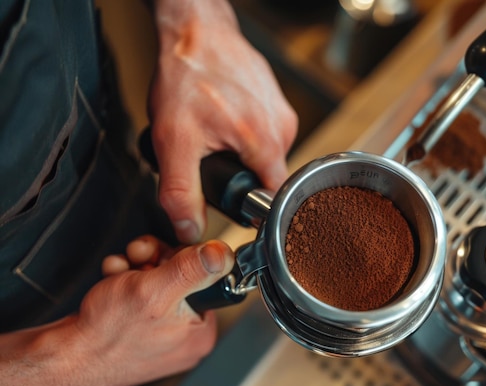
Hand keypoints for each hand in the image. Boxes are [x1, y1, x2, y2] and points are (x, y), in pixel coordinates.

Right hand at [0, 238, 234, 385]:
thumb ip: (193, 268)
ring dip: (137, 268)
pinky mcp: (140, 330)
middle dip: (156, 262)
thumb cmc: (107, 335)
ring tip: (120, 273)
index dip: (187, 260)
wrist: (66, 356)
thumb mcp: (156, 289)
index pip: (210, 279)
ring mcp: (162, 334)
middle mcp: (186, 336)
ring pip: (159, 280)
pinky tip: (112, 281)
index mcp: (201, 332)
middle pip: (183, 277)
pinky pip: (142, 293)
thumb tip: (222, 253)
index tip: (168, 257)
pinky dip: (125, 281)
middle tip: (138, 262)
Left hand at [148, 0, 297, 243]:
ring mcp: (282, 112)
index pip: (272, 200)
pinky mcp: (276, 100)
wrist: (195, 30)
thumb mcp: (175, 140)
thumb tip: (189, 229)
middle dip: (236, 176)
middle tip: (210, 157)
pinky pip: (263, 132)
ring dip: (239, 154)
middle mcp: (284, 128)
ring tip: (215, 133)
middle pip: (265, 177)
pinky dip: (242, 133)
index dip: (247, 208)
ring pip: (263, 155)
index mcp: (267, 143)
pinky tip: (222, 118)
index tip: (227, 200)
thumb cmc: (188, 75)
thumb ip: (181, 192)